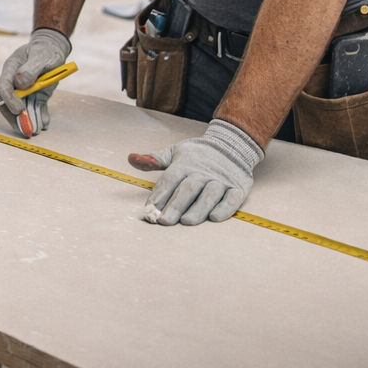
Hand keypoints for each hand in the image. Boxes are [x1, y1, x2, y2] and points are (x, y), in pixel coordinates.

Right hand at [0, 28, 70, 131]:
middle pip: (9, 102)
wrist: (53, 49)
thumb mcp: (40, 57)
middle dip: (16, 117)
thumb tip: (19, 82)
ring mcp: (26, 90)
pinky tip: (44, 123)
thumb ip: (30, 69)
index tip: (19, 110)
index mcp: (11, 69)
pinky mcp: (36, 95)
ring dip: (29, 120)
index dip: (9, 100)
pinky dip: (39, 115)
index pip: (4, 86)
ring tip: (36, 129)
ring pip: (23, 107)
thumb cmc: (44, 50)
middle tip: (26, 128)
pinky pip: (36, 107)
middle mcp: (15, 81)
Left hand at [129, 119, 262, 225]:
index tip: (149, 209)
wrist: (231, 145)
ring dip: (198, 209)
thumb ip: (154, 160)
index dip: (159, 195)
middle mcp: (202, 172)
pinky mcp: (237, 188)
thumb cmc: (197, 154)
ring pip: (209, 195)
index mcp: (185, 164)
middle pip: (188, 189)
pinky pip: (232, 199)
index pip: (169, 180)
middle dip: (175, 206)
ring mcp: (220, 181)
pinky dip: (225, 208)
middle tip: (164, 221)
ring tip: (186, 221)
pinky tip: (214, 217)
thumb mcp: (174, 152)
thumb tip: (131, 158)